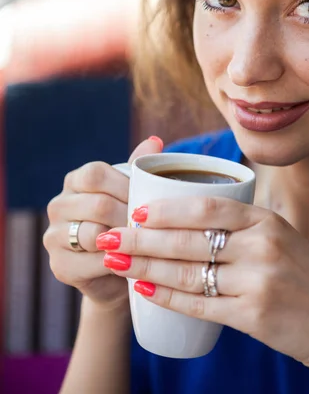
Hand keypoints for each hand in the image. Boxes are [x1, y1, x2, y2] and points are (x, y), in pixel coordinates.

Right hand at [43, 137, 162, 310]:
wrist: (119, 268)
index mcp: (75, 181)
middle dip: (130, 216)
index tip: (149, 200)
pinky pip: (92, 261)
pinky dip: (117, 262)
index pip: (95, 174)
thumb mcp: (132, 193)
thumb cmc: (126, 222)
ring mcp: (54, 236)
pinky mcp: (60, 266)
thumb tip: (155, 141)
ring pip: (93, 233)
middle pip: (97, 204)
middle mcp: (58, 205)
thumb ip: (139, 169)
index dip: (125, 186)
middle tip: (153, 226)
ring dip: (124, 239)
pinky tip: (133, 261)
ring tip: (144, 242)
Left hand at [96, 195, 308, 372]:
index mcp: (264, 220)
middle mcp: (261, 247)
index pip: (206, 207)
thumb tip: (181, 211)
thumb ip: (238, 222)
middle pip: (188, 240)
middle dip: (142, 240)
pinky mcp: (253, 316)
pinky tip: (145, 291)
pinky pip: (200, 305)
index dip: (166, 209)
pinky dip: (169, 298)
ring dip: (146, 269)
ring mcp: (258, 282)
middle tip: (109, 238)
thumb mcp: (277, 233)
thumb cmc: (300, 270)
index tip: (136, 211)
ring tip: (117, 264)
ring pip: (188, 273)